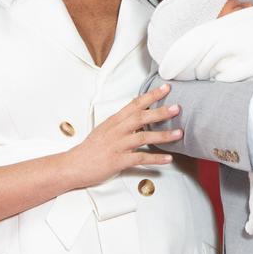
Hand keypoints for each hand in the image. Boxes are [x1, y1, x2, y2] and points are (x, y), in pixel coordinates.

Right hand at [64, 84, 181, 187]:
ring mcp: (117, 146)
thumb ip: (121, 122)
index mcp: (114, 121)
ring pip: (143, 137)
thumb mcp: (104, 129)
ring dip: (163, 136)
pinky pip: (140, 159)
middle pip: (140, 117)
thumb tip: (138, 114)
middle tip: (177, 108)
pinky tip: (168, 159)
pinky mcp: (118, 161)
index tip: (165, 88)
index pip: (134, 104)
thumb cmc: (90, 149)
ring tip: (179, 134)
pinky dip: (155, 159)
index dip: (151, 95)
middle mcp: (116, 131)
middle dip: (160, 112)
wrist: (73, 165)